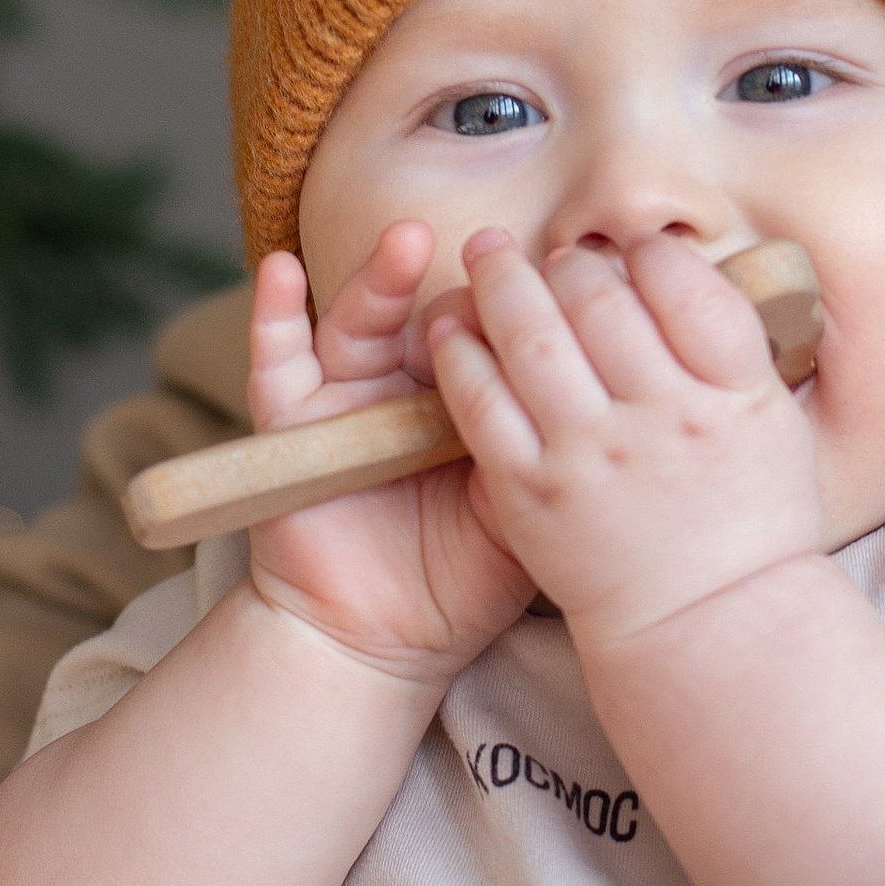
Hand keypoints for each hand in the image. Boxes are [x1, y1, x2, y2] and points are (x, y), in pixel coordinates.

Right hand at [243, 232, 532, 677]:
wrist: (382, 644)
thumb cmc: (462, 580)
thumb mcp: (523, 511)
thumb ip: (549, 450)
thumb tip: (613, 389)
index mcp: (469, 399)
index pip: (494, 335)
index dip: (521, 309)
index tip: (561, 280)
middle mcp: (407, 385)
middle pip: (433, 315)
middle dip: (461, 287)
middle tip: (493, 256)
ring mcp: (345, 397)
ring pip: (361, 322)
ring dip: (379, 278)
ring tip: (406, 241)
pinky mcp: (287, 422)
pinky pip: (274, 360)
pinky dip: (271, 314)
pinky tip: (279, 270)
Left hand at [429, 229, 820, 642]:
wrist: (708, 622)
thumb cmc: (750, 517)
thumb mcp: (773, 420)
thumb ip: (734, 344)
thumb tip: (681, 266)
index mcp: (732, 391)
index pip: (681, 283)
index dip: (648, 253)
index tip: (634, 252)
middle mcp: (661, 416)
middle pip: (600, 301)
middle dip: (571, 263)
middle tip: (558, 256)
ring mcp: (589, 454)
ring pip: (532, 337)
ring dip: (503, 283)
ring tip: (488, 255)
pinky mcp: (529, 492)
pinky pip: (481, 404)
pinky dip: (461, 356)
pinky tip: (452, 328)